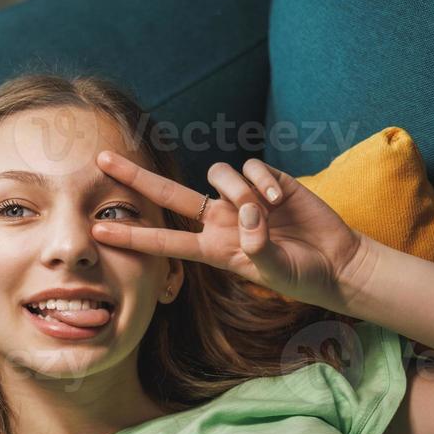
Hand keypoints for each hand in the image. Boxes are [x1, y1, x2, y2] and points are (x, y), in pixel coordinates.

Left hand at [90, 152, 376, 315]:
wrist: (336, 262)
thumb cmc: (303, 274)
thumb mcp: (276, 271)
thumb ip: (258, 247)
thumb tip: (247, 214)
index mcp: (214, 249)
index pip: (164, 241)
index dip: (132, 235)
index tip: (97, 231)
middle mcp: (220, 221)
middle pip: (169, 194)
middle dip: (135, 177)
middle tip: (100, 159)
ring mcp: (242, 199)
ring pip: (217, 175)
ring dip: (238, 189)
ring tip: (267, 209)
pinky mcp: (267, 181)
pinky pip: (250, 167)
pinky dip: (263, 180)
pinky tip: (280, 198)